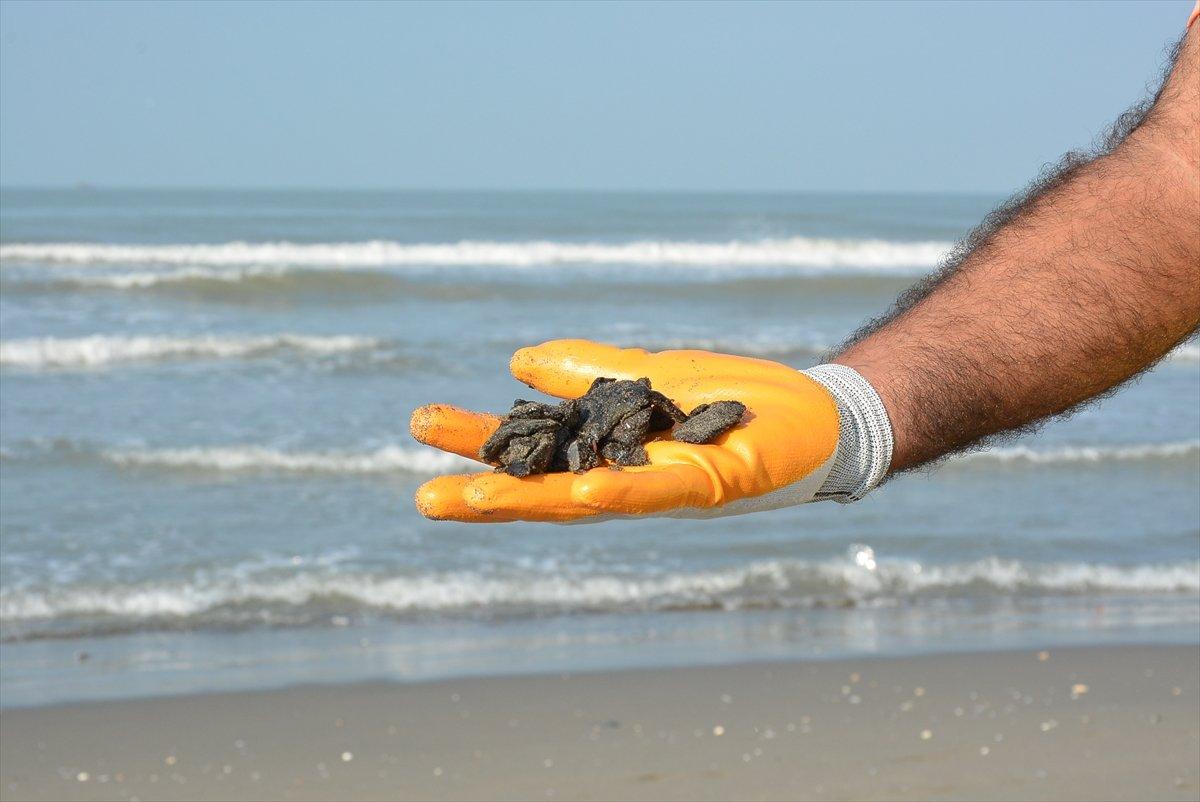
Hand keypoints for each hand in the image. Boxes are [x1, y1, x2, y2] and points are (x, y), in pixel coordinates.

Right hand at [410, 339, 839, 521]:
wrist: (817, 414)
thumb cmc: (735, 401)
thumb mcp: (647, 377)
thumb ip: (586, 374)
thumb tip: (517, 363)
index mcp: (610, 453)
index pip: (534, 452)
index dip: (478, 444)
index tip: (421, 426)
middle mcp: (630, 479)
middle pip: (547, 489)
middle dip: (485, 493)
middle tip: (423, 495)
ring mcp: (668, 485)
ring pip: (590, 499)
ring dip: (533, 502)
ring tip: (474, 498)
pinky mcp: (714, 480)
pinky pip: (663, 490)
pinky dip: (624, 490)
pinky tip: (587, 488)